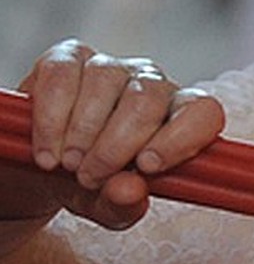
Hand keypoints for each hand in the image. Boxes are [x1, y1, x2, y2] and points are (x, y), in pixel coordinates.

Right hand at [8, 39, 224, 230]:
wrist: (39, 168)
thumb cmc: (88, 184)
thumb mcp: (107, 206)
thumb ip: (123, 205)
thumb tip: (128, 191)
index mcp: (178, 118)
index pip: (204, 112)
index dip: (181, 137)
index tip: (146, 167)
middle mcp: (152, 84)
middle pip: (148, 98)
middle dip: (114, 145)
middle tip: (88, 177)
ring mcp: (112, 66)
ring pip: (105, 82)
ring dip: (80, 132)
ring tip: (65, 165)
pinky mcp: (68, 56)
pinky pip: (63, 74)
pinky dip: (51, 116)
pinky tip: (46, 148)